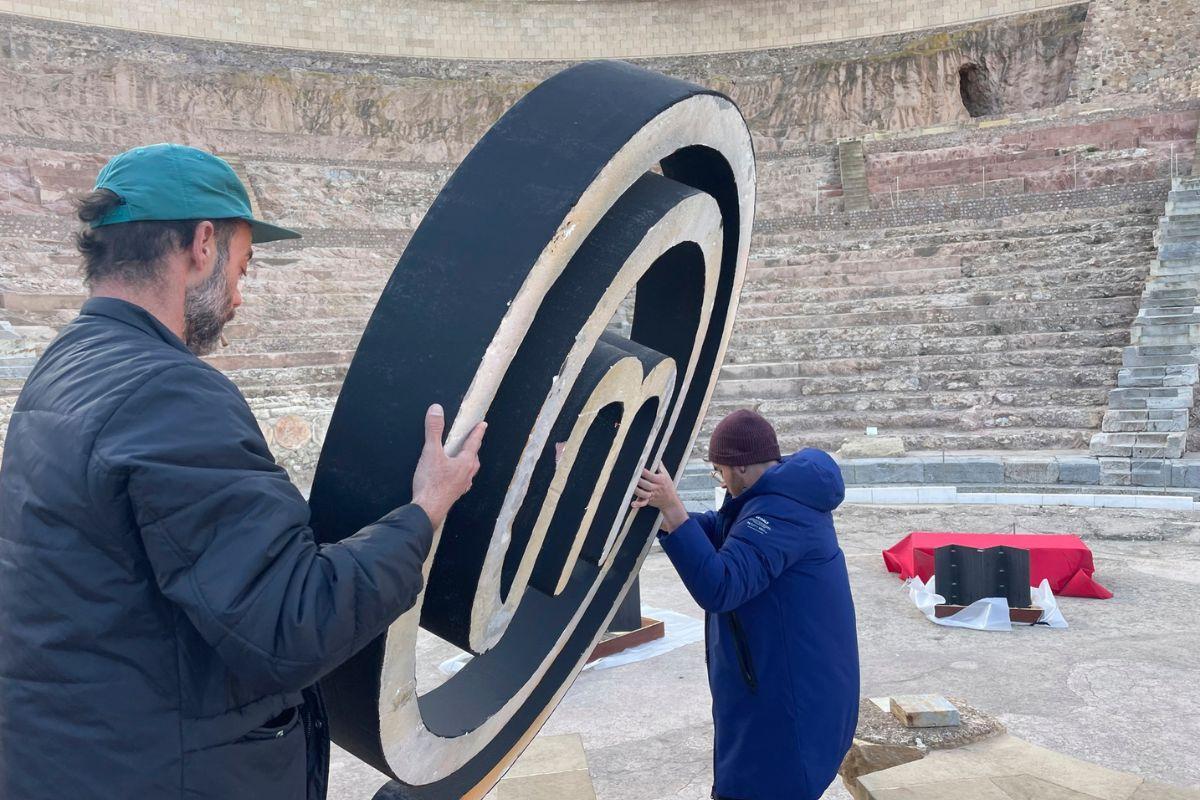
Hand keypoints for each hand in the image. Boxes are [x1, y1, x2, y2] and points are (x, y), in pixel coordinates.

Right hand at [412, 404, 485, 528]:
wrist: (427, 510)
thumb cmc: (431, 482)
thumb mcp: (431, 452)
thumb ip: (433, 430)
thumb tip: (436, 409)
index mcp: (465, 463)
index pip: (474, 443)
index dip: (478, 432)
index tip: (483, 425)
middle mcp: (467, 475)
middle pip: (474, 458)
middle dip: (474, 449)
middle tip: (473, 441)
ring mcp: (461, 487)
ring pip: (469, 472)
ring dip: (468, 463)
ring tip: (463, 459)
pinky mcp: (453, 495)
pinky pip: (461, 482)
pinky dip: (460, 476)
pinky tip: (453, 478)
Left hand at [631, 465, 688, 532]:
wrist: (670, 501)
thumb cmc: (668, 486)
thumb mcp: (666, 475)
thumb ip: (660, 467)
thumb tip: (657, 458)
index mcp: (660, 480)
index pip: (650, 475)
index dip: (643, 472)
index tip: (638, 468)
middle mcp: (656, 488)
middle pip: (646, 485)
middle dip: (638, 481)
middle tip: (632, 477)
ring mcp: (652, 495)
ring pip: (644, 494)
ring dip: (637, 491)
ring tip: (631, 487)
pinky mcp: (649, 501)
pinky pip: (643, 503)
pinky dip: (638, 504)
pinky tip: (632, 504)